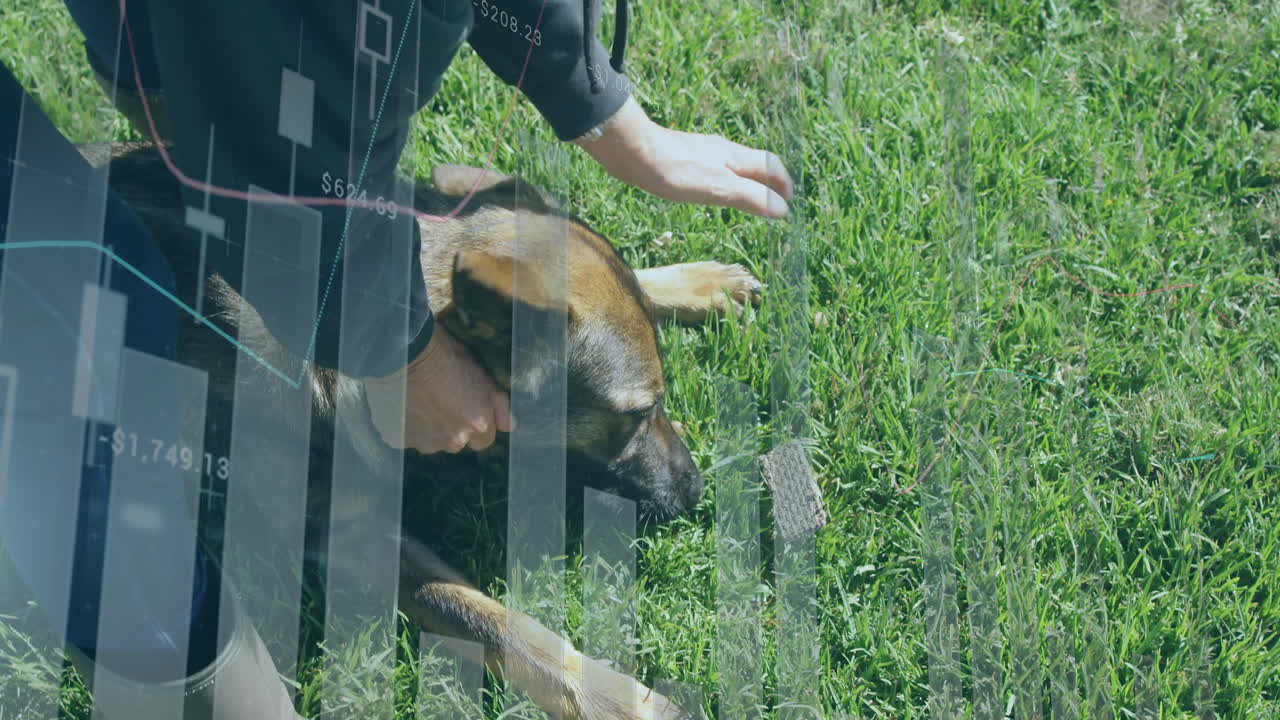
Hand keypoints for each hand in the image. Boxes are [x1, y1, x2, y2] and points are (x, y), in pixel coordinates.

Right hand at [364, 327, 512, 453]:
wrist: (406, 352)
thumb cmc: (448, 358)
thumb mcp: (483, 376)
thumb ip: (499, 406)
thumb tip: (510, 426)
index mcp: (477, 426)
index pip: (484, 440)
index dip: (477, 423)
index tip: (466, 406)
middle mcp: (453, 441)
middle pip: (457, 442)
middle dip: (453, 427)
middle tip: (442, 399)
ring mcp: (424, 443)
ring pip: (432, 441)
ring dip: (430, 427)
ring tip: (422, 399)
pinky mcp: (399, 439)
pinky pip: (407, 437)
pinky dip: (407, 425)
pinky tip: (406, 403)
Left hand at [574, 96, 794, 217]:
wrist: (634, 152)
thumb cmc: (675, 171)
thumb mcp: (718, 189)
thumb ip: (750, 198)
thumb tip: (782, 210)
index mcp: (735, 156)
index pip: (772, 165)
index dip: (784, 184)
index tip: (789, 204)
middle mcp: (724, 151)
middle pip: (756, 164)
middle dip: (769, 183)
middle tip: (774, 204)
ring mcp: (704, 153)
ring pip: (736, 166)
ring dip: (749, 182)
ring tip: (750, 200)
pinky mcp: (686, 158)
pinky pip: (717, 169)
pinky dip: (728, 181)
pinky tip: (713, 191)